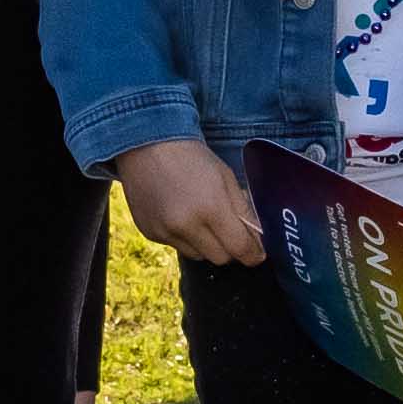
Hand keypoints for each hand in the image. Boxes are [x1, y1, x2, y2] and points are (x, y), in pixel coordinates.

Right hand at [116, 136, 265, 266]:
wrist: (146, 145)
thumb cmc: (191, 157)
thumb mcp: (226, 177)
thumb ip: (243, 211)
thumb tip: (256, 239)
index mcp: (211, 208)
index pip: (240, 248)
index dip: (253, 254)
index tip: (256, 253)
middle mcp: (186, 225)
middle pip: (220, 258)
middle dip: (229, 248)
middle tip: (229, 231)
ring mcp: (165, 232)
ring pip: (198, 255)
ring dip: (205, 244)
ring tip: (199, 218)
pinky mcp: (150, 233)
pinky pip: (176, 246)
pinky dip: (184, 237)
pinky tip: (179, 214)